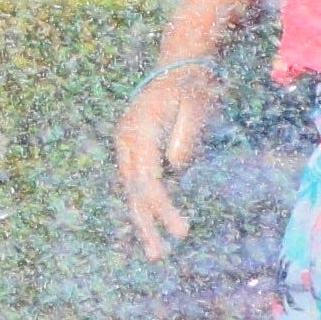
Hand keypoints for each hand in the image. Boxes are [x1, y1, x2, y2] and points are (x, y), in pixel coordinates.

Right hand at [114, 63, 214, 260]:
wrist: (178, 63)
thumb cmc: (191, 85)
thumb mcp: (195, 107)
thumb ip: (184, 139)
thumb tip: (175, 168)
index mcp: (138, 133)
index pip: (148, 182)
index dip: (163, 210)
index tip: (182, 232)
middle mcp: (125, 142)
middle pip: (133, 191)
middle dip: (145, 225)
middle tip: (157, 256)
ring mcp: (126, 144)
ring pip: (131, 189)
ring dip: (142, 219)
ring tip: (154, 251)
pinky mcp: (133, 147)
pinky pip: (135, 182)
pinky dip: (142, 204)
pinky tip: (149, 224)